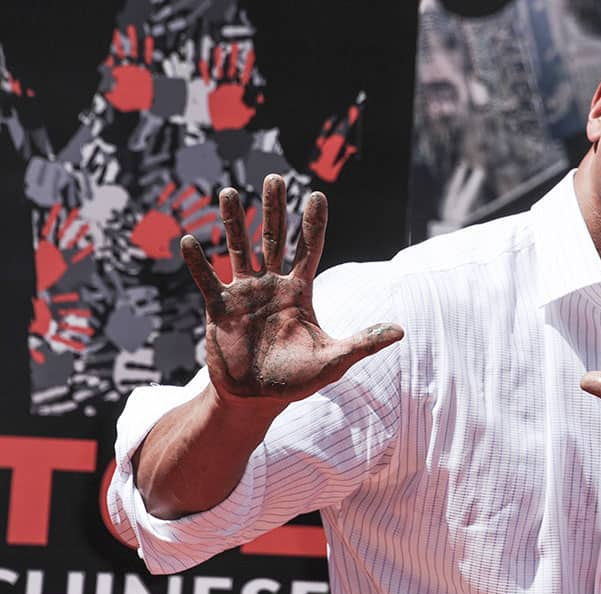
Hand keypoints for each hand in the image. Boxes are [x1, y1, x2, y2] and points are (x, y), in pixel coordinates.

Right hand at [180, 174, 402, 405]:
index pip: (309, 249)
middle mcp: (272, 286)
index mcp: (300, 292)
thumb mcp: (334, 361)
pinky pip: (207, 280)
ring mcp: (244, 294)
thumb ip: (363, 343)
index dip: (313, 224)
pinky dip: (198, 262)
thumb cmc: (297, 380)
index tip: (316, 195)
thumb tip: (401, 331)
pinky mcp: (220, 308)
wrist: (257, 398)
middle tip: (274, 178)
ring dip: (233, 222)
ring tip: (227, 192)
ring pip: (239, 249)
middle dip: (273, 209)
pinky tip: (189, 240)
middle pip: (273, 238)